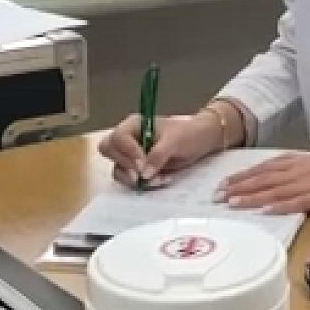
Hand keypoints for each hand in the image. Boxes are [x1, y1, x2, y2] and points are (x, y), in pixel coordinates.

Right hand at [98, 113, 221, 186]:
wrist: (200, 142)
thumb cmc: (188, 134)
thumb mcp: (175, 141)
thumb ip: (159, 154)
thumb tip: (144, 173)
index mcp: (134, 125)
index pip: (118, 137)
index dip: (128, 152)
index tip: (143, 164)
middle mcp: (128, 139)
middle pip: (108, 151)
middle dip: (124, 165)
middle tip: (142, 174)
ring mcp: (130, 154)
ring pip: (117, 168)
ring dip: (133, 178)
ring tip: (157, 179)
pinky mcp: (137, 169)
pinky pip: (129, 179)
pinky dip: (141, 184)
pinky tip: (160, 180)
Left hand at [220, 154, 309, 213]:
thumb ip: (295, 171)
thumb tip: (275, 179)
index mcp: (298, 161)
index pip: (263, 168)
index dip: (242, 176)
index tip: (222, 184)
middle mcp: (299, 169)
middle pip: (263, 178)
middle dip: (238, 186)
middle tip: (217, 196)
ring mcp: (309, 182)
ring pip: (274, 189)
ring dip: (251, 196)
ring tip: (231, 203)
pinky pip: (295, 201)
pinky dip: (278, 205)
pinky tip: (263, 210)